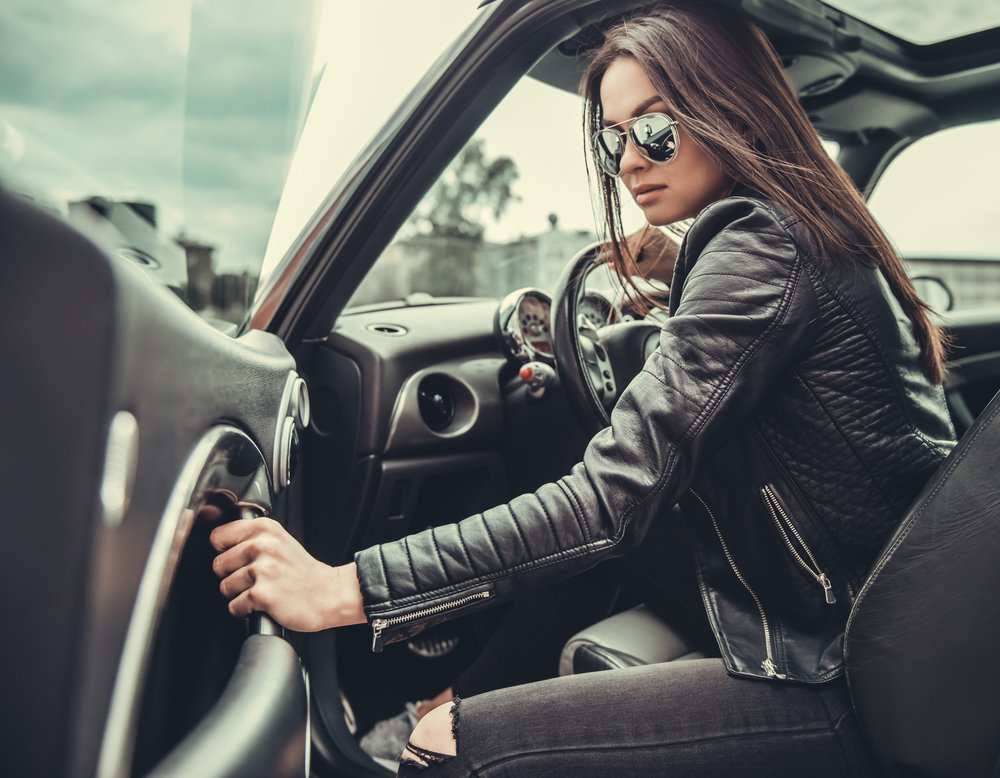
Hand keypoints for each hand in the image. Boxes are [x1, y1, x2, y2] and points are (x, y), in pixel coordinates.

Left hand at [210, 517, 365, 631]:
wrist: (329, 594)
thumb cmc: (303, 572)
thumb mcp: (280, 541)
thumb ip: (252, 537)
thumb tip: (219, 543)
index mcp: (264, 529)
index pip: (218, 536)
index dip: (224, 551)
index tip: (237, 559)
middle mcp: (262, 545)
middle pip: (217, 565)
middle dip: (231, 575)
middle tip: (255, 579)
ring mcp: (262, 569)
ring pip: (224, 587)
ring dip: (239, 594)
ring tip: (261, 591)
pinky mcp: (262, 594)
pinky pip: (234, 606)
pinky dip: (245, 610)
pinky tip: (263, 604)